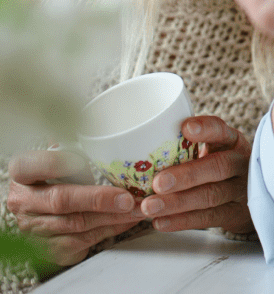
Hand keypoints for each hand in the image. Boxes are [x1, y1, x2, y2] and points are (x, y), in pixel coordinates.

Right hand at [7, 149, 144, 265]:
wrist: (43, 207)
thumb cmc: (57, 172)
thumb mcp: (58, 153)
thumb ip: (74, 146)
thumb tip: (103, 138)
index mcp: (22, 172)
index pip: (36, 165)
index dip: (59, 163)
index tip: (84, 161)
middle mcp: (24, 202)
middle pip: (61, 201)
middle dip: (98, 200)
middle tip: (126, 197)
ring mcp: (34, 229)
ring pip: (76, 225)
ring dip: (111, 217)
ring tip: (136, 208)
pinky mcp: (50, 249)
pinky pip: (83, 242)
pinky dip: (109, 230)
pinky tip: (126, 220)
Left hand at [140, 116, 251, 233]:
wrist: (249, 194)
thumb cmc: (217, 165)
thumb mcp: (212, 148)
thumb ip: (188, 145)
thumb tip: (144, 141)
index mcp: (232, 141)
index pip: (221, 130)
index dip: (206, 129)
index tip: (185, 128)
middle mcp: (240, 163)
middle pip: (218, 167)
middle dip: (186, 176)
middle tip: (157, 182)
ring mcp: (241, 190)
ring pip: (210, 196)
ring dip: (177, 203)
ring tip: (150, 206)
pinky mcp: (235, 214)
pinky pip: (208, 218)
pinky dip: (182, 221)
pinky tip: (161, 222)